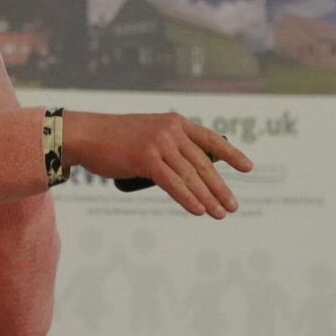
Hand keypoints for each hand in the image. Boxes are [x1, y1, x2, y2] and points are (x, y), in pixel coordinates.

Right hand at [63, 111, 252, 219]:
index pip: (210, 138)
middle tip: (232, 206)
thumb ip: (170, 148)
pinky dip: (188, 199)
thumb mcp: (148, 135)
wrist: (86, 134)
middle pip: (203, 163)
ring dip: (208, 198)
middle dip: (220, 187)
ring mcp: (159, 143)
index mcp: (174, 122)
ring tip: (220, 213)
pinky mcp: (146, 158)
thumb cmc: (115, 139)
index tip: (248, 167)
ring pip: (191, 176)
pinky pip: (173, 183)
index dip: (231, 154)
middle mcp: (171, 130)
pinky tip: (199, 211)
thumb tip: (192, 175)